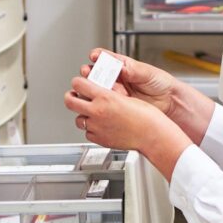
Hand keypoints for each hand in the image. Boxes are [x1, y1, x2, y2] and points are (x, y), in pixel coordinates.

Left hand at [65, 75, 189, 176]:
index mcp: (104, 97)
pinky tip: (101, 126)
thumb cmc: (146, 116)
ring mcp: (96, 126)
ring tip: (91, 114)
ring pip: (78, 119)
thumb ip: (108, 94)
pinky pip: (88, 133)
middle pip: (70, 101)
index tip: (78, 83)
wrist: (152, 135)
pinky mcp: (99, 139)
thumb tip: (98, 91)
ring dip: (82, 115)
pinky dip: (92, 129)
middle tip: (73, 96)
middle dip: (71, 97)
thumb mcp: (126, 96)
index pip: (78, 84)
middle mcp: (97, 111)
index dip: (77, 82)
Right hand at [77, 48, 183, 116]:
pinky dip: (99, 101)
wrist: (169, 102)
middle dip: (89, 71)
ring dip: (91, 87)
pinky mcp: (116, 105)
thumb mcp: (148, 73)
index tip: (94, 56)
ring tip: (92, 86)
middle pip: (96, 72)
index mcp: (123, 66)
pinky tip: (100, 100)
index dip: (97, 55)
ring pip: (97, 88)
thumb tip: (121, 66)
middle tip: (88, 72)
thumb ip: (133, 70)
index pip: (105, 57)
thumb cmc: (161, 83)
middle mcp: (116, 78)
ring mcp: (115, 92)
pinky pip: (104, 102)